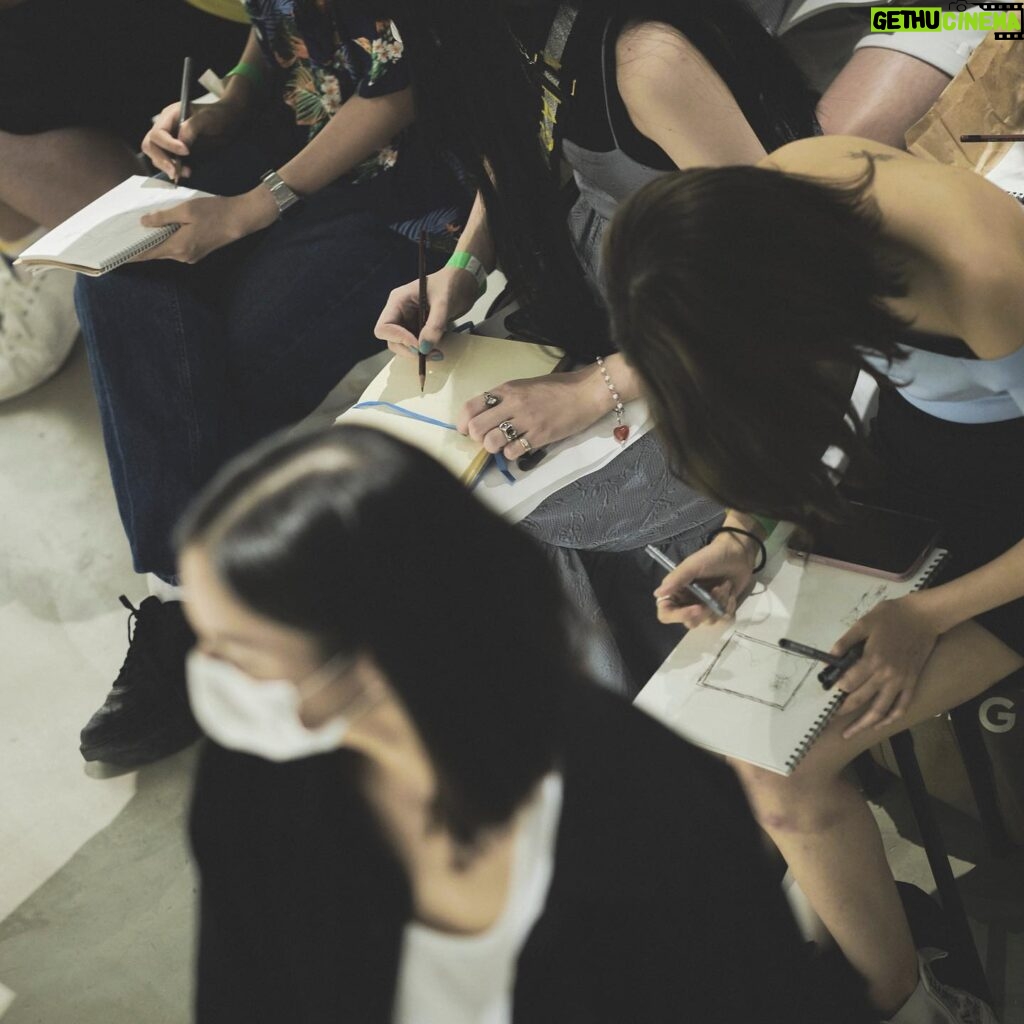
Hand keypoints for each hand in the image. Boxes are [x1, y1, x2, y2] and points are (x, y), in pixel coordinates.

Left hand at [136, 190, 277, 263]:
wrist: (239, 219)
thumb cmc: (213, 212)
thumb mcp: (185, 209)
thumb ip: (163, 217)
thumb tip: (144, 222)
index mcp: (178, 247)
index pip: (147, 254)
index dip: (130, 255)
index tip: (115, 256)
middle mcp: (183, 256)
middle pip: (155, 253)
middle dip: (139, 247)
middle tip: (122, 240)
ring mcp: (191, 256)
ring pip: (166, 250)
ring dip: (153, 243)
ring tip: (137, 233)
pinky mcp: (197, 252)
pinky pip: (175, 248)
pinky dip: (165, 241)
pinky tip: (160, 231)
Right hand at [141, 97, 245, 179]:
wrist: (226, 122)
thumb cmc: (216, 115)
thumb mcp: (206, 117)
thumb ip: (192, 127)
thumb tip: (181, 142)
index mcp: (169, 116)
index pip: (158, 134)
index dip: (169, 145)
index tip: (186, 151)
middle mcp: (165, 129)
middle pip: (150, 146)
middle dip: (162, 160)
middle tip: (176, 172)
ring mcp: (169, 141)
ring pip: (156, 156)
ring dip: (168, 167)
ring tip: (186, 172)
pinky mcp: (176, 153)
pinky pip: (168, 163)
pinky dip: (175, 170)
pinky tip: (187, 173)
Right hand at [374, 265, 479, 359]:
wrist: (465, 283)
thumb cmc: (451, 283)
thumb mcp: (444, 303)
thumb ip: (434, 325)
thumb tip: (424, 347)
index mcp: (398, 301)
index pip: (384, 327)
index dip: (398, 339)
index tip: (418, 345)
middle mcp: (400, 312)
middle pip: (393, 341)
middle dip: (409, 350)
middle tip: (429, 353)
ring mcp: (409, 322)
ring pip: (404, 346)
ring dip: (418, 353)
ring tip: (437, 353)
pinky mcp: (419, 329)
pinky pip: (417, 345)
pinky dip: (426, 351)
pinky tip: (438, 349)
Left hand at [457, 364, 607, 461]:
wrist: (586, 392)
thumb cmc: (558, 388)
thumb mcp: (525, 385)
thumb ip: (505, 398)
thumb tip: (486, 415)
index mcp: (507, 389)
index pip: (471, 406)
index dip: (462, 422)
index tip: (465, 430)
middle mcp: (513, 404)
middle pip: (476, 427)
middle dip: (476, 438)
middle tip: (487, 439)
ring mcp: (526, 421)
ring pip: (491, 442)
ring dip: (493, 447)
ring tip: (503, 445)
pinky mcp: (540, 436)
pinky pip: (513, 451)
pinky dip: (512, 454)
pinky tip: (519, 448)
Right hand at [652, 531, 757, 627]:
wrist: (738, 553)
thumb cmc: (712, 557)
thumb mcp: (692, 565)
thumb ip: (676, 579)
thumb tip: (657, 594)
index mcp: (676, 593)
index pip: (667, 614)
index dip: (679, 616)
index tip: (697, 608)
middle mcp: (688, 603)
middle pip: (690, 622)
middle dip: (706, 611)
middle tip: (716, 592)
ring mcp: (705, 608)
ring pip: (709, 621)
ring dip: (719, 603)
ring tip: (725, 586)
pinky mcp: (720, 609)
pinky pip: (723, 620)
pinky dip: (729, 607)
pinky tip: (731, 593)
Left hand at [830, 594, 939, 739]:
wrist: (924, 616)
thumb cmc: (891, 616)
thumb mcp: (863, 623)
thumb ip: (845, 642)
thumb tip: (830, 659)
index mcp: (872, 660)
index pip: (848, 684)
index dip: (835, 690)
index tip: (825, 694)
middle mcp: (886, 675)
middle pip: (860, 700)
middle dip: (843, 711)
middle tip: (830, 719)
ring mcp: (901, 682)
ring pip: (881, 710)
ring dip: (864, 724)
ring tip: (851, 733)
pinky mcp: (912, 682)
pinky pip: (902, 707)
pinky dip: (890, 719)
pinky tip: (879, 725)